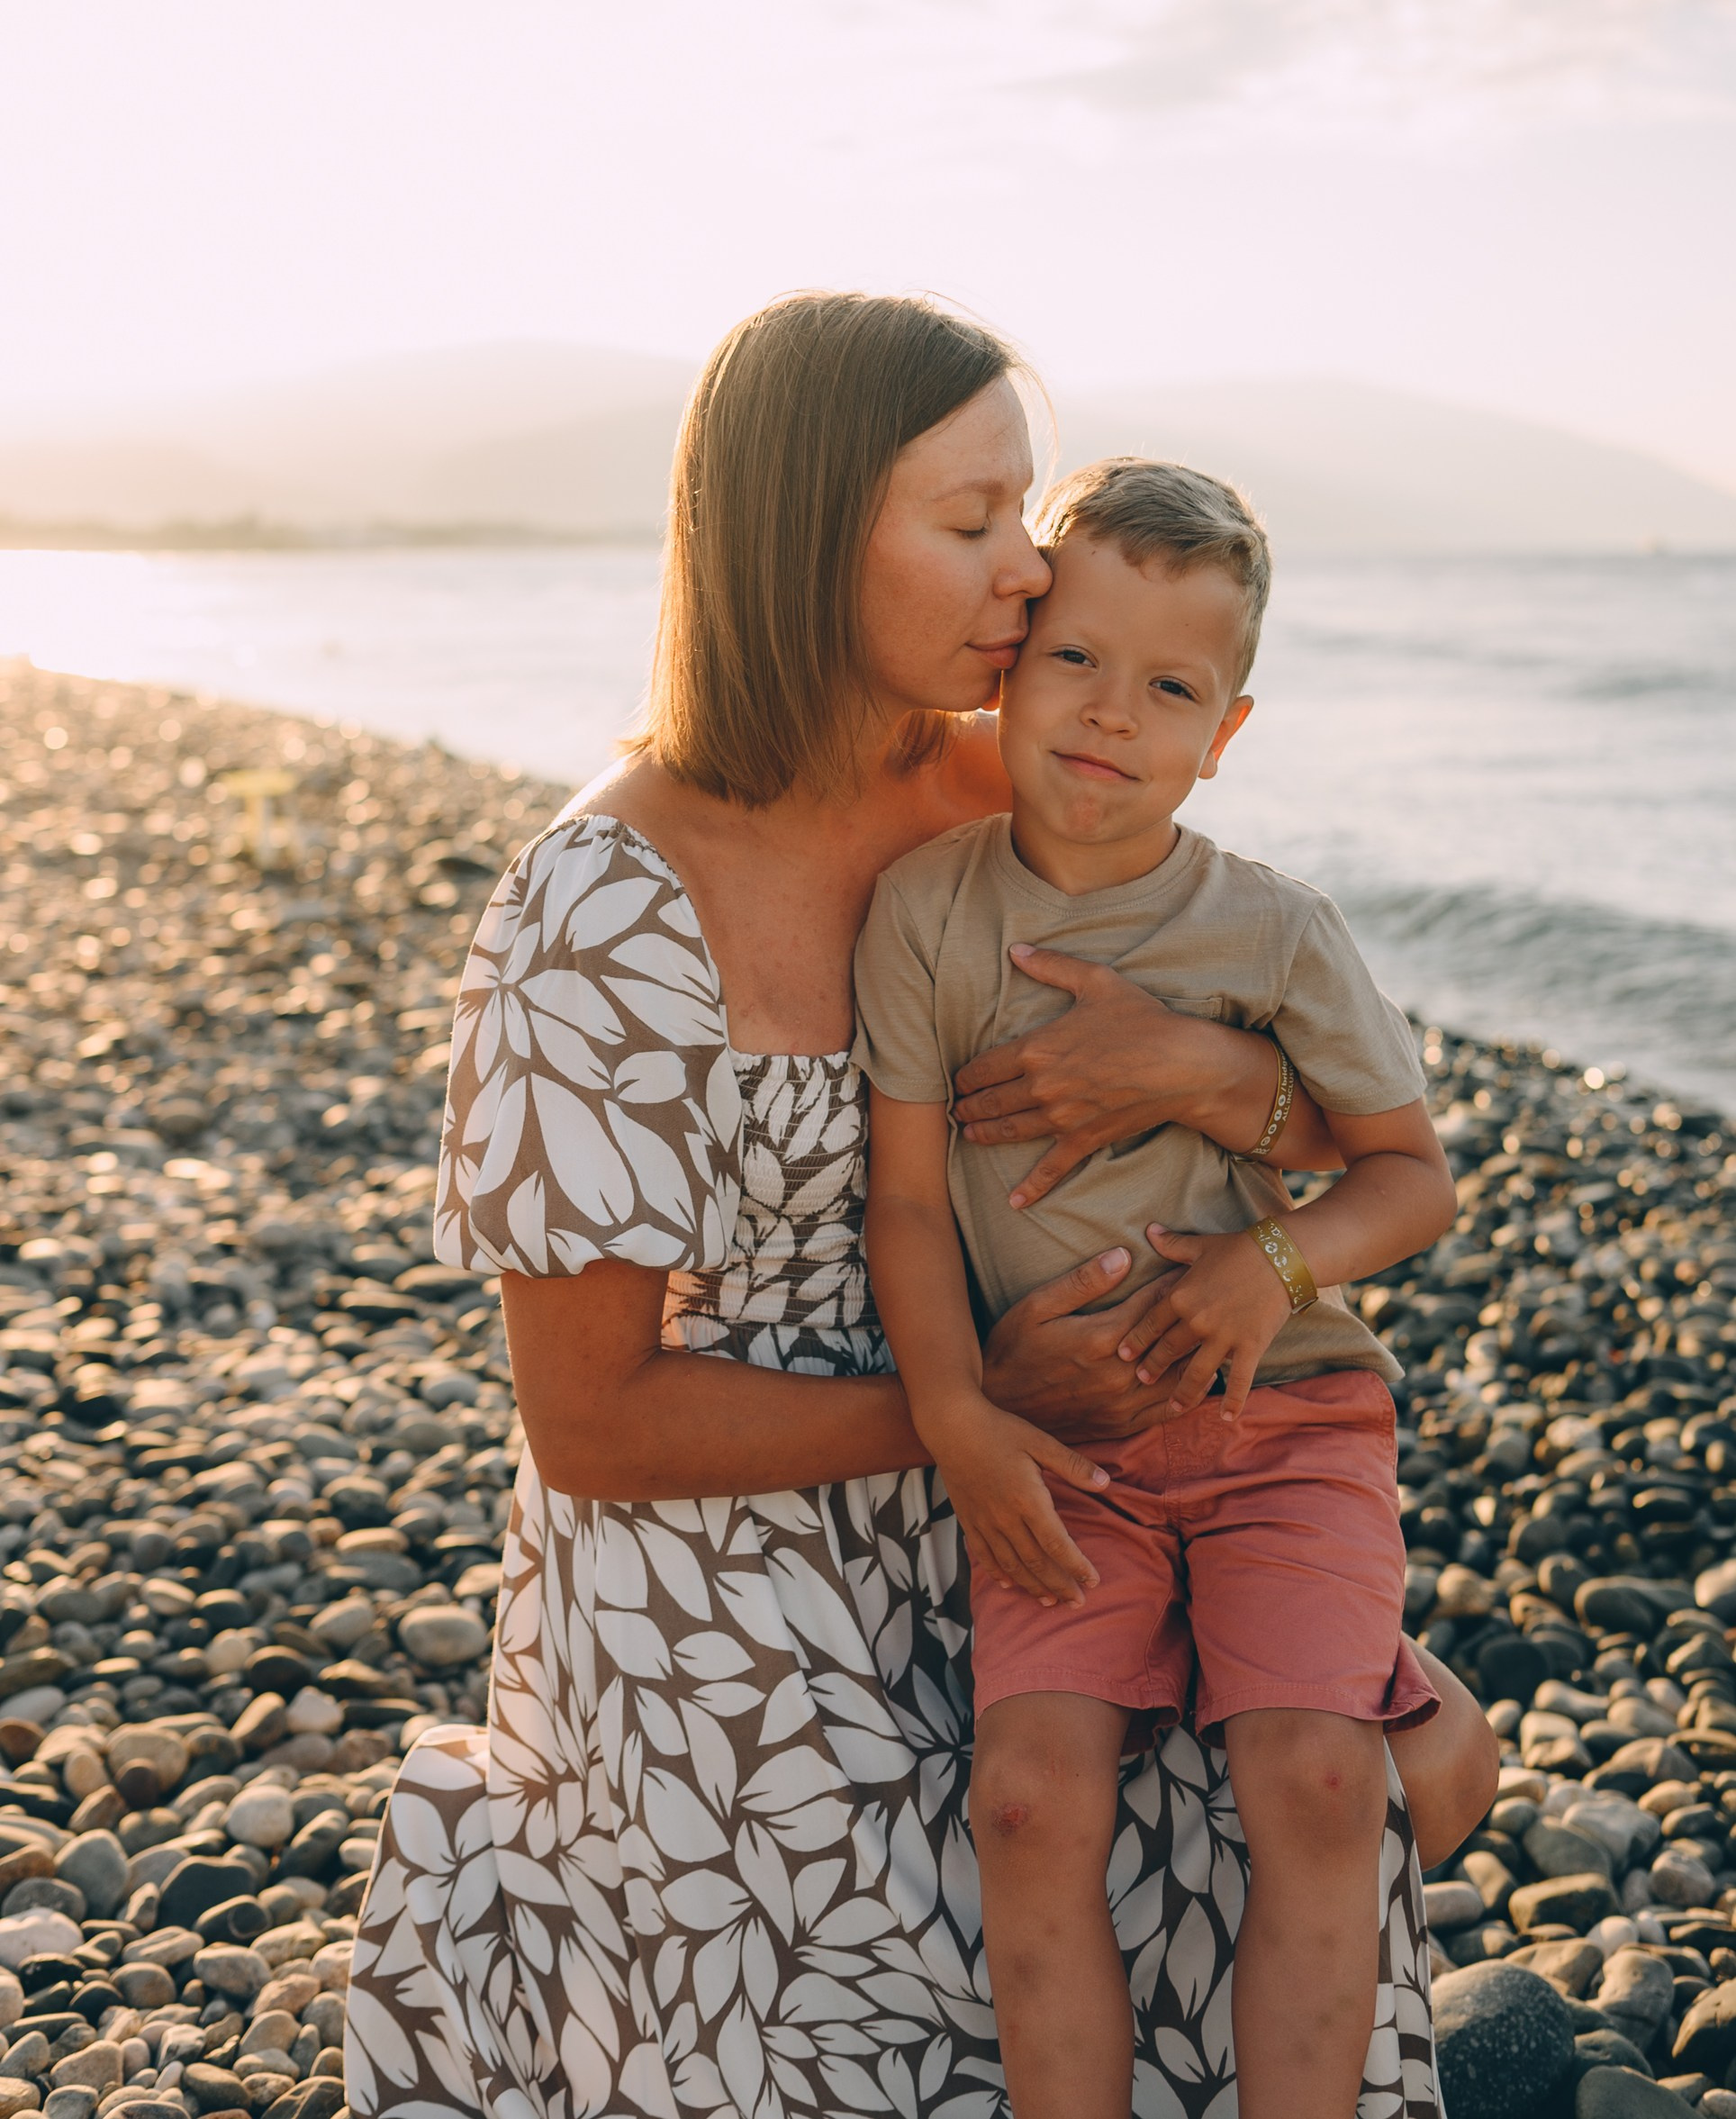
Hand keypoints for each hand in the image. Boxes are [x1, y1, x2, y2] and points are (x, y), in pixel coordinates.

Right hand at [928, 1398, 1109, 1605]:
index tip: (1094, 1581)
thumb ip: (1072, 1465)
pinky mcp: (968, 1519)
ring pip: (1011, 1565)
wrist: (951, 1426)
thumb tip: (1105, 1482)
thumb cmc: (999, 1430)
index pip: (1057, 1543)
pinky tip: (1009, 1584)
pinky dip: (998, 1573)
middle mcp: (1005, 1518)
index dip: (1076, 1565)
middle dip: (1059, 1585)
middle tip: (1078, 1602)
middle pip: (1036, 1562)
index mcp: (1028, 1500)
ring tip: (1050, 1601)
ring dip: (1033, 1586)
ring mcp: (984, 1521)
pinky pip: (984, 1555)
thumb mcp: (1040, 1441)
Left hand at [952, 947, 1221, 1206]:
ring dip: (984, 1135)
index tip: (956, 1082)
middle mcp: (1041, 1087)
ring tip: (968, 1136)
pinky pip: (1052, 1167)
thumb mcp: (1095, 982)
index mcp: (1037, 1049)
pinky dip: (1032, 1187)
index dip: (964, 1078)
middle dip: (968, 1108)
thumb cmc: (1141, 1019)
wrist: (1182, 1065)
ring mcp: (1061, 1118)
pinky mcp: (1084, 1139)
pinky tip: (1015, 1202)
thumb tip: (1016, 950)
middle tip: (954, 1112)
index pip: (983, 1068)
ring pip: (1010, 1131)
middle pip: (990, 1102)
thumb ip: (1051, 965)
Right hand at [980, 1245, 1192, 1444]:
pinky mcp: (1119, 1425)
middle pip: (1172, 1340)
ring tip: (1212, 1335)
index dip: (1175, 1283)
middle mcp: (1117, 1373)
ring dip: (1195, 1356)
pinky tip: (1198, 1381)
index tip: (1192, 1269)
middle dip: (1193, 1316)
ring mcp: (1121, 1404)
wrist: (995, 1406)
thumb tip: (1122, 1257)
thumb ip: (1081, 1283)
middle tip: (1212, 1297)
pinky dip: (1187, 1394)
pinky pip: (1165, 1411)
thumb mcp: (1035, 1307)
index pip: (1153, 1304)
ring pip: (1177, 1378)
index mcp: (1100, 1338)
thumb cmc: (1012, 1349)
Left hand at [1114, 1225, 1295, 1418]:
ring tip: (1173, 1407)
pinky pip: (1238, 1379)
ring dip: (1183, 1392)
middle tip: (1141, 1381)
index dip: (1136, 1339)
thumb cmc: (1240, 1248)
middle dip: (1153, 1367)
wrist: (1282, 1256)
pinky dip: (1232, 1400)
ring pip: (1196, 1371)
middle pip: (1169, 1349)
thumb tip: (1149, 1230)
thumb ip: (1172, 1244)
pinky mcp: (1250, 1346)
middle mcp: (1197, 1320)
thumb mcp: (1201, 1245)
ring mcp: (1223, 1336)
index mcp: (1181, 1295)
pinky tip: (1226, 1418)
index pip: (1151, 1322)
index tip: (1123, 1354)